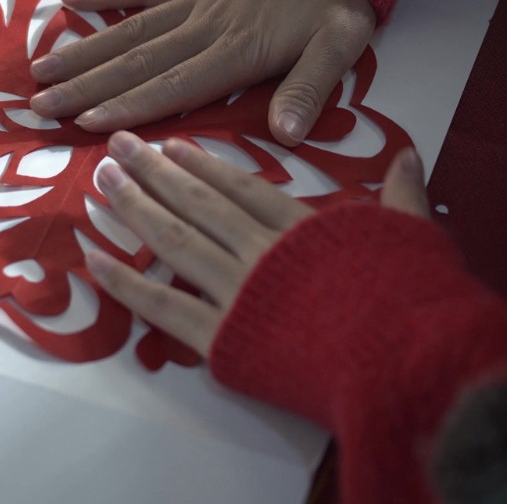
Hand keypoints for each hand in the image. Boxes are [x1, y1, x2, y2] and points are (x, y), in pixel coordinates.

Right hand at [29, 0, 374, 145]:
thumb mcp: (341, 45)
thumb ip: (309, 89)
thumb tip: (286, 134)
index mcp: (239, 49)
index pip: (175, 85)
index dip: (130, 105)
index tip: (86, 123)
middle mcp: (205, 24)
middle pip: (137, 61)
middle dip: (86, 86)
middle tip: (40, 106)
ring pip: (129, 29)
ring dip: (83, 51)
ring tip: (40, 70)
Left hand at [85, 131, 428, 355]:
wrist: (403, 361)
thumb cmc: (412, 302)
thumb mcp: (411, 237)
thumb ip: (401, 195)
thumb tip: (409, 153)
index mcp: (303, 227)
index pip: (241, 187)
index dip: (202, 165)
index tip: (170, 145)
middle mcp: (260, 251)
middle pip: (197, 205)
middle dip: (153, 172)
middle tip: (117, 147)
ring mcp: (237, 292)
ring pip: (174, 241)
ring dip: (134, 209)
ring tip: (102, 183)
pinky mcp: (222, 338)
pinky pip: (162, 306)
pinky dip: (126, 283)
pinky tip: (94, 259)